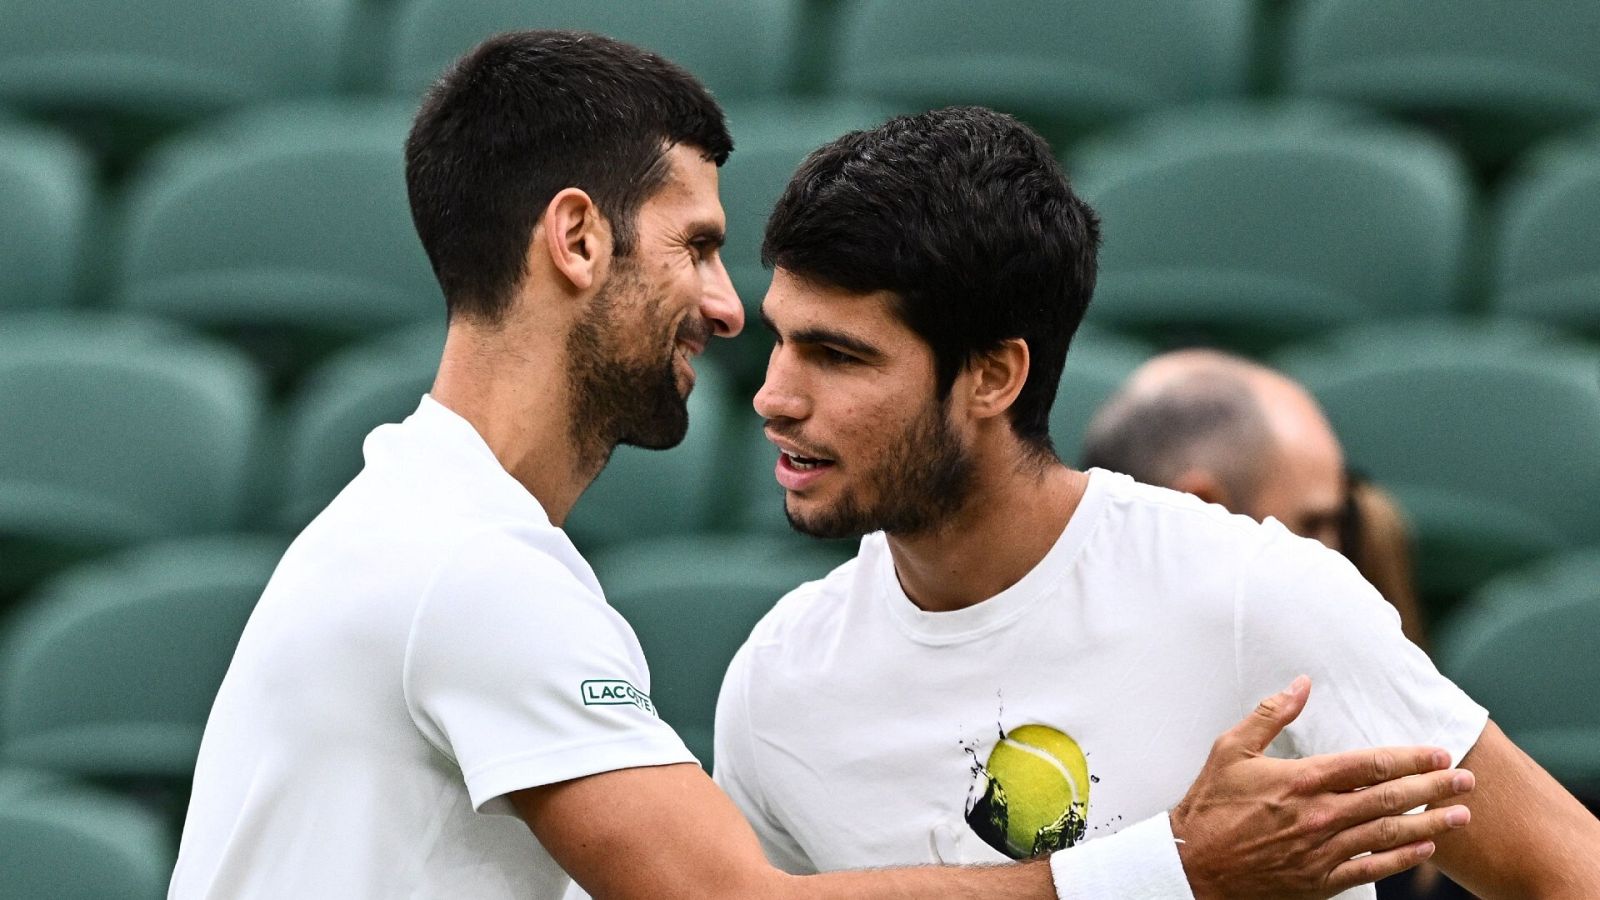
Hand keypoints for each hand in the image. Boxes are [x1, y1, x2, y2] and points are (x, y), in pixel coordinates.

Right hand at [1171, 676, 1473, 899]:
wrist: (1194, 866)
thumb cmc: (1209, 806)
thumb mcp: (1230, 749)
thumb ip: (1270, 715)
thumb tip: (1302, 684)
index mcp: (1300, 780)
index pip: (1369, 764)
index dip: (1409, 757)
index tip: (1437, 752)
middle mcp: (1319, 815)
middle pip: (1390, 798)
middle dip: (1434, 787)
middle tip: (1466, 780)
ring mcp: (1322, 850)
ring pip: (1389, 833)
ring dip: (1430, 822)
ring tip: (1461, 814)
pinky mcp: (1320, 879)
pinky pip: (1372, 868)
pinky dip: (1402, 858)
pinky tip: (1425, 847)